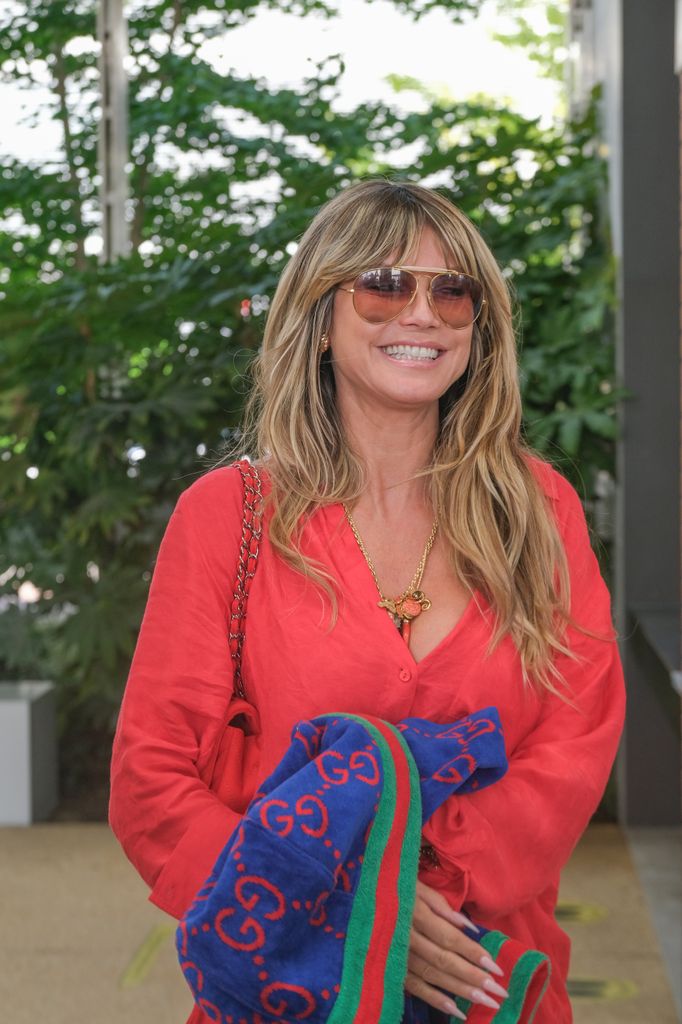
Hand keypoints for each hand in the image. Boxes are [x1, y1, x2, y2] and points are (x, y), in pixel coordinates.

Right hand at [405, 881, 508, 1019]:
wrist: (362, 898)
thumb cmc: (396, 888)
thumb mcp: (417, 886)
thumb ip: (441, 905)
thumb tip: (468, 928)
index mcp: (415, 913)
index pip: (449, 938)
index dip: (473, 953)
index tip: (496, 967)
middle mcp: (406, 938)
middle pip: (444, 960)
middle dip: (473, 977)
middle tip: (499, 991)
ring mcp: (398, 955)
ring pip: (432, 976)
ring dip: (460, 991)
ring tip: (486, 1001)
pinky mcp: (392, 968)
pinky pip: (414, 987)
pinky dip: (435, 1000)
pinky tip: (457, 1011)